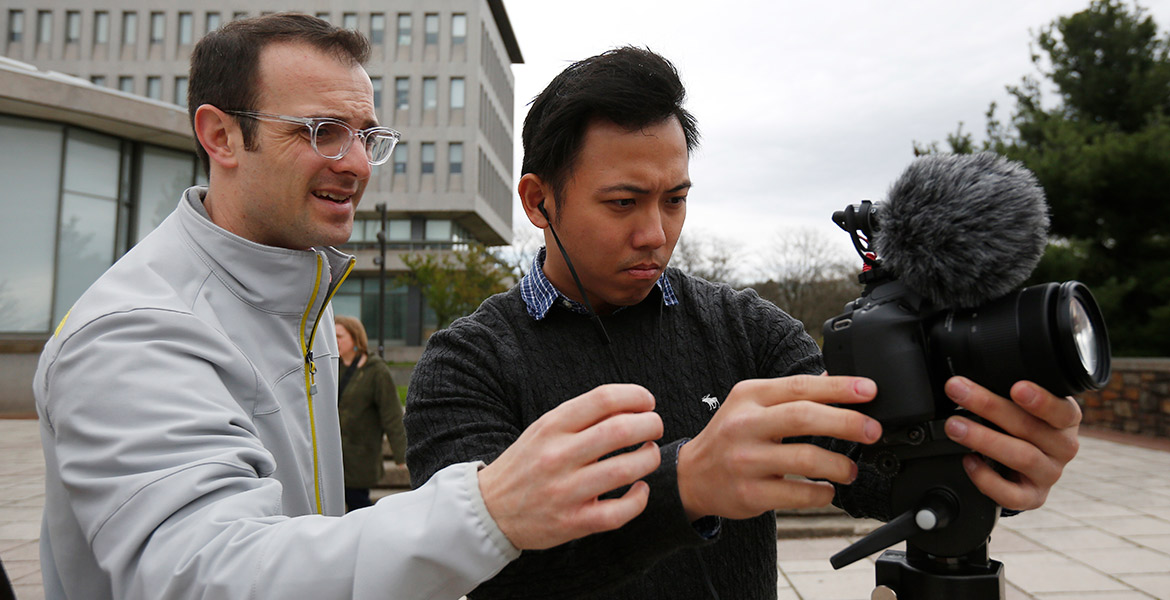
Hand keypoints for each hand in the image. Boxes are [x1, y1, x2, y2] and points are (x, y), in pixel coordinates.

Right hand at [477, 384, 663, 549]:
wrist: (489, 509)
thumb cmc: (527, 463)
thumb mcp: (544, 429)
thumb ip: (582, 416)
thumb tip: (631, 404)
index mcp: (552, 427)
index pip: (603, 399)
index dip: (636, 396)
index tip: (647, 402)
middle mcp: (558, 456)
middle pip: (620, 431)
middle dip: (650, 425)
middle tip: (655, 427)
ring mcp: (565, 491)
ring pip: (626, 469)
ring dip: (650, 458)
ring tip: (650, 454)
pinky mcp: (572, 522)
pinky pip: (619, 511)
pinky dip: (639, 498)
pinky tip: (640, 489)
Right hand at [677, 375, 882, 520]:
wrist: (691, 476)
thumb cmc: (730, 437)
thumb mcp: (751, 405)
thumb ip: (789, 394)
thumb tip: (836, 381)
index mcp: (750, 396)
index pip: (800, 386)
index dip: (839, 387)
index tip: (870, 391)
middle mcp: (744, 425)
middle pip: (804, 417)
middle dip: (847, 423)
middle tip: (873, 431)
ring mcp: (745, 460)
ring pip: (804, 458)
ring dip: (839, 465)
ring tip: (851, 470)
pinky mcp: (749, 493)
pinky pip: (797, 494)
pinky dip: (821, 493)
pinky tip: (828, 490)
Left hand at [942, 376, 1080, 510]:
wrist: (1026, 467)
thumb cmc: (1022, 426)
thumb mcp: (1022, 404)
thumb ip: (1006, 391)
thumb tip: (969, 378)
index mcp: (1066, 419)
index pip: (1061, 410)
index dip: (1041, 400)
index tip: (1017, 387)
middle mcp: (1063, 447)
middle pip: (1030, 428)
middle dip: (989, 406)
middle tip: (958, 390)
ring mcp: (1049, 474)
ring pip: (1022, 457)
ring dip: (983, 439)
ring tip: (954, 425)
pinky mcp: (1033, 498)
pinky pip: (1011, 494)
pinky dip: (986, 478)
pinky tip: (969, 461)